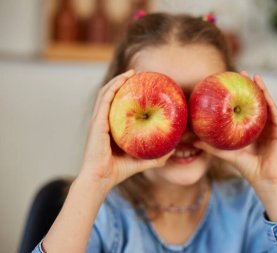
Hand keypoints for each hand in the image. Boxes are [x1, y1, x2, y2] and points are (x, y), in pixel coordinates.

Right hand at [81, 70, 172, 189]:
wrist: (101, 179)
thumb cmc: (118, 171)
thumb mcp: (142, 160)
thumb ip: (157, 156)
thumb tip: (174, 150)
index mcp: (110, 127)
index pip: (117, 104)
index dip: (127, 92)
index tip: (141, 84)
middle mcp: (102, 121)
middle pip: (111, 94)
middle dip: (123, 81)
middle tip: (139, 74)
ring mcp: (98, 120)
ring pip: (106, 92)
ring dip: (118, 79)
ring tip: (132, 72)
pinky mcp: (96, 122)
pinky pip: (105, 99)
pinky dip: (114, 86)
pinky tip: (124, 79)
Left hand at [194, 72, 276, 220]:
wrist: (264, 179)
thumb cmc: (246, 167)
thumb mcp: (227, 153)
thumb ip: (212, 146)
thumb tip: (193, 139)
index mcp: (251, 128)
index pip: (244, 107)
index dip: (237, 95)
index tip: (228, 82)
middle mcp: (262, 124)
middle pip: (255, 101)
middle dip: (249, 86)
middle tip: (239, 72)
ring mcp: (273, 126)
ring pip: (266, 103)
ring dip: (261, 88)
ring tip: (253, 76)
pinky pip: (274, 111)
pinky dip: (269, 100)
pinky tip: (263, 90)